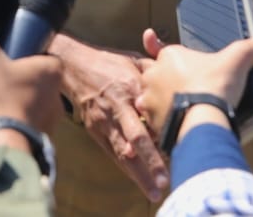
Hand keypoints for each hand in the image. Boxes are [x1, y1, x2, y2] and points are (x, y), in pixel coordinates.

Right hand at [0, 0, 62, 138]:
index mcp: (52, 71)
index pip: (44, 55)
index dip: (25, 53)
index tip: (4, 55)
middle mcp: (57, 99)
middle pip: (34, 82)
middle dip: (14, 81)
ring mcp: (47, 126)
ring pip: (27, 107)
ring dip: (10, 106)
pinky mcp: (34, 147)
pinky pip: (20, 130)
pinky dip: (6, 126)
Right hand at [56, 36, 167, 201]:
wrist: (71, 66)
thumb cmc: (108, 63)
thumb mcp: (133, 61)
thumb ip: (155, 75)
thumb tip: (178, 85)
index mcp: (130, 86)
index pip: (150, 113)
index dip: (163, 130)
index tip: (181, 144)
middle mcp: (117, 106)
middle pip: (136, 137)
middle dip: (151, 160)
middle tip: (164, 178)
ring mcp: (103, 121)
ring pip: (123, 152)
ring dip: (139, 173)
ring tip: (154, 190)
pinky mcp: (94, 130)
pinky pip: (113, 152)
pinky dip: (126, 168)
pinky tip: (139, 180)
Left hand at [137, 30, 252, 138]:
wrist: (204, 121)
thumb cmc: (216, 85)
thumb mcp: (240, 60)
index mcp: (169, 56)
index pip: (160, 48)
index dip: (161, 49)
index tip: (167, 53)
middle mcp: (153, 75)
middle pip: (154, 74)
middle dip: (164, 80)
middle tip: (183, 88)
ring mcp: (149, 99)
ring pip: (150, 97)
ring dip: (160, 101)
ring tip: (178, 107)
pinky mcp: (152, 122)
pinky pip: (153, 119)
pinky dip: (162, 121)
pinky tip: (175, 124)